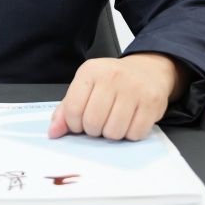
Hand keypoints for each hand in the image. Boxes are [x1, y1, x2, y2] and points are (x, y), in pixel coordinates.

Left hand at [48, 53, 190, 140]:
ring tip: (114, 120)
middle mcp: (112, 76)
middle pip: (93, 123)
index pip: (72, 109)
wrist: (147, 70)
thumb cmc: (112, 81)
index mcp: (90, 71)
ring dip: (111, 133)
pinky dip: (130, 134)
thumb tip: (53, 132)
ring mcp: (134, 89)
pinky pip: (135, 134)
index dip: (73, 124)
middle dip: (93, 130)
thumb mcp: (86, 86)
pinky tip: (129, 120)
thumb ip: (67, 108)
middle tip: (99, 122)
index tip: (79, 122)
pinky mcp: (152, 102)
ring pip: (113, 132)